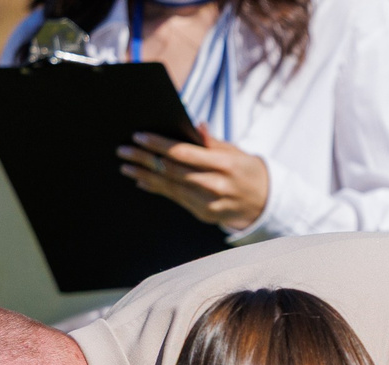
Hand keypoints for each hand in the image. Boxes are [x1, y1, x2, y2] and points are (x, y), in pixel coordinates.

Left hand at [116, 132, 270, 231]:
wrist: (264, 203)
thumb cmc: (246, 170)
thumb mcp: (235, 151)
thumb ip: (212, 141)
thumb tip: (196, 126)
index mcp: (224, 164)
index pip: (184, 153)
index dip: (159, 144)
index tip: (139, 136)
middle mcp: (215, 185)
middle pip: (172, 170)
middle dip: (145, 159)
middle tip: (124, 150)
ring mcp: (209, 203)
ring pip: (170, 187)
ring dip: (145, 176)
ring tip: (126, 166)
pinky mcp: (204, 214)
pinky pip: (175, 199)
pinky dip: (157, 189)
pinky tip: (142, 181)